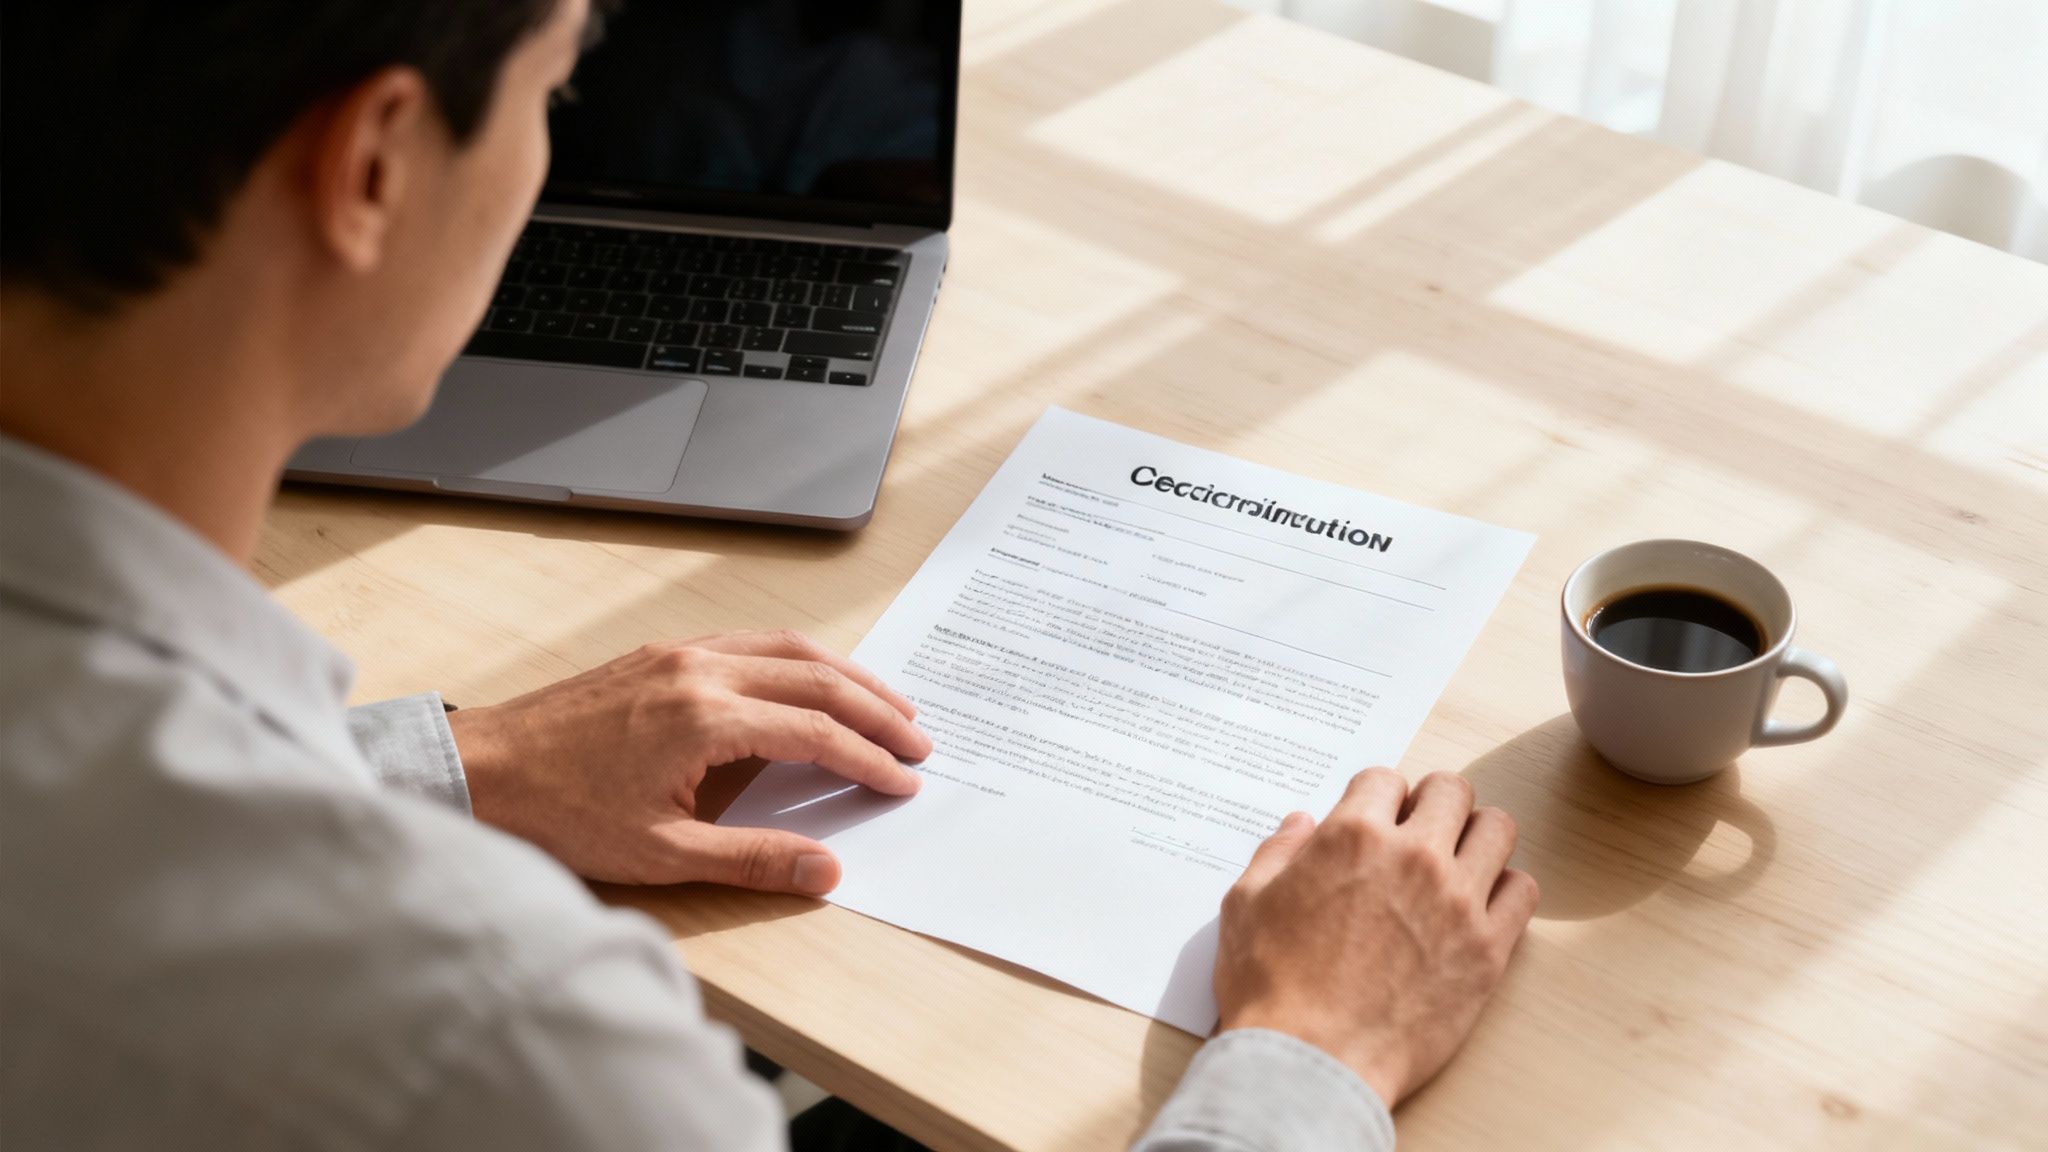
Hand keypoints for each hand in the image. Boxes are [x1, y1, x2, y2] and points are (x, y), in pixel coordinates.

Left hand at [444, 630, 929, 893]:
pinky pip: (751, 642)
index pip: (815, 732)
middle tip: (918, 740)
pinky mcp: (662, 653)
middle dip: (877, 709)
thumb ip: (751, 859)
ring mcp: (680, 654)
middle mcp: (699, 670)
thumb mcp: (660, 856)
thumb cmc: (562, 813)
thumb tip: (825, 870)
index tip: (902, 781)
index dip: (868, 758)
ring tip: (888, 705)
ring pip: (788, 649)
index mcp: (704, 718)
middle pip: (816, 678)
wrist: (483, 771)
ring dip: (846, 675)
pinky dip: (799, 660)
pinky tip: (814, 680)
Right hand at [1213, 768, 1537, 1107]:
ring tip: (1454, 862)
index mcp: (1352, 836)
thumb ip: (1277, 853)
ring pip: (1498, 830)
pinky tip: (1478, 904)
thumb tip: (1301, 825)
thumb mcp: (1245, 905)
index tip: (1373, 819)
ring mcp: (1458, 902)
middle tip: (1416, 833)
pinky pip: (1523, 891)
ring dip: (1475, 836)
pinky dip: (1505, 889)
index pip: (1385, 779)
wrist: (1312, 1064)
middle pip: (1451, 791)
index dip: (1375, 797)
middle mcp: (1414, 857)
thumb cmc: (1271, 990)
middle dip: (1430, 803)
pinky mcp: (1488, 950)